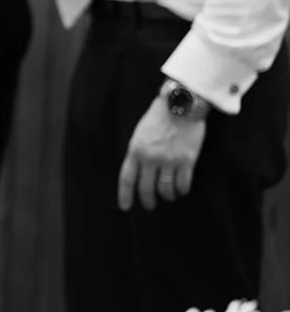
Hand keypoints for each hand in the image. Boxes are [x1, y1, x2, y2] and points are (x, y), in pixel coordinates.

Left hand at [117, 97, 206, 211]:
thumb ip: (138, 152)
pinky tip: (182, 190)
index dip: (125, 195)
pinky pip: (182, 184)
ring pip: (165, 189)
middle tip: (150, 206)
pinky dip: (182, 190)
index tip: (125, 207)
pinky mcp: (186, 160)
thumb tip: (139, 171)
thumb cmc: (160, 116)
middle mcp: (150, 158)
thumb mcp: (140, 132)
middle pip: (146, 188)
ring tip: (169, 196)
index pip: (127, 178)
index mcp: (135, 150)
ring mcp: (168, 160)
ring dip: (167, 196)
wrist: (181, 103)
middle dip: (148, 200)